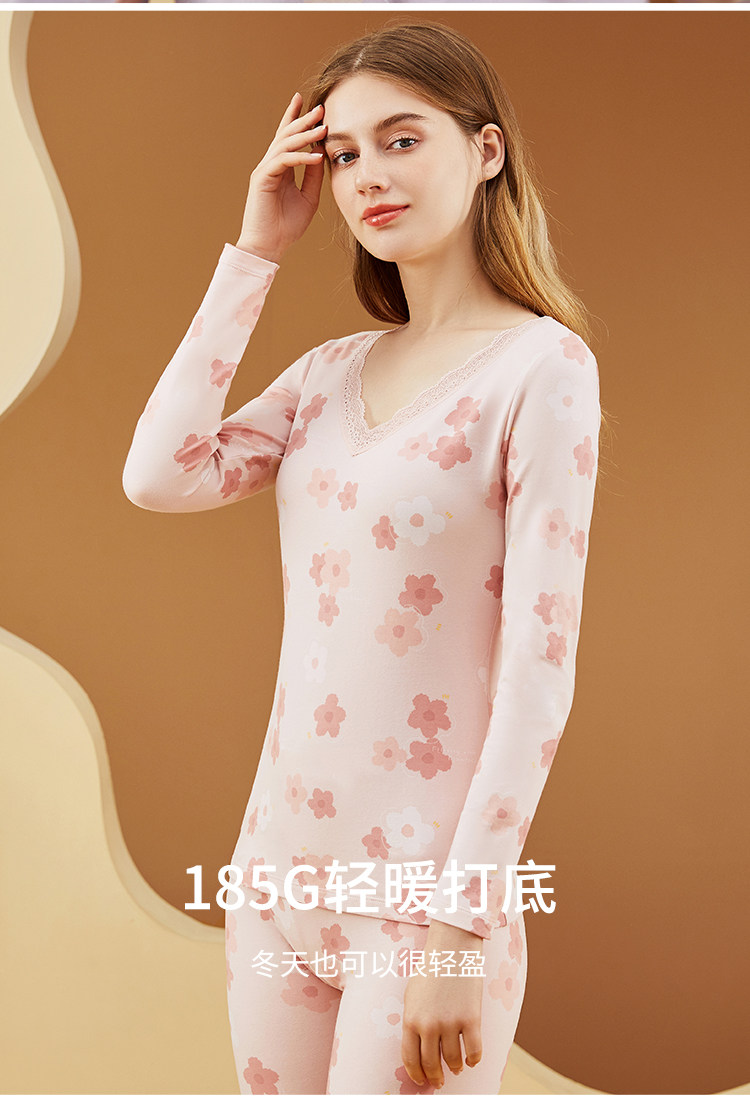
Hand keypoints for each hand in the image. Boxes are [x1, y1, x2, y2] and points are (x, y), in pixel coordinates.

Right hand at [235, 92, 326, 264]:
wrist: (269, 247)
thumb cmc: (287, 227)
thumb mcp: (308, 197)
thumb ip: (313, 176)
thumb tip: (321, 154)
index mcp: (280, 168)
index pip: (287, 138)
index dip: (294, 118)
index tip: (306, 102)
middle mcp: (270, 165)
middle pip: (285, 134)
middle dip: (302, 119)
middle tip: (320, 108)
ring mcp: (264, 170)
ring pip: (284, 144)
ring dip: (304, 135)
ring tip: (323, 128)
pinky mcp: (262, 179)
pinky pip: (283, 161)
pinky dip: (300, 157)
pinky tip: (316, 156)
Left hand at [401, 920, 483, 1089]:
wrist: (452, 948)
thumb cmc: (431, 969)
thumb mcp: (412, 995)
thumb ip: (413, 1022)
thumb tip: (416, 1048)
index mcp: (410, 1019)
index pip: (410, 1059)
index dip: (417, 1074)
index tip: (422, 1080)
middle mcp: (428, 1025)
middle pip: (432, 1064)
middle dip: (436, 1076)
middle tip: (440, 1080)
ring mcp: (450, 1023)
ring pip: (454, 1060)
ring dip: (456, 1067)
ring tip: (457, 1067)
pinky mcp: (471, 1019)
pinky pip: (475, 1051)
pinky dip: (474, 1059)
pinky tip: (472, 1058)